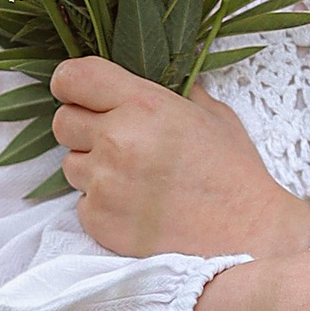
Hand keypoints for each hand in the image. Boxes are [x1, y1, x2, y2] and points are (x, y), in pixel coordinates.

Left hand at [50, 58, 309, 260]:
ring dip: (94, 168)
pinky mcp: (99, 221)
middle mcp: (117, 140)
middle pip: (62, 122)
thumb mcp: (213, 115)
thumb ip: (177, 91)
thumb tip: (161, 74)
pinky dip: (102, 204)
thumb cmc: (234, 173)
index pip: (72, 77)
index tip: (80, 94)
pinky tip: (137, 207)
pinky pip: (81, 203)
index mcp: (143, 105)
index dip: (70, 84)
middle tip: (118, 141)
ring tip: (135, 179)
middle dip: (84, 128)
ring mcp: (105, 184)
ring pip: (70, 164)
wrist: (247, 236)